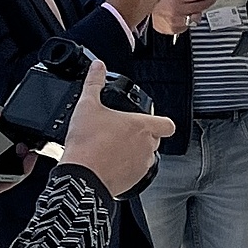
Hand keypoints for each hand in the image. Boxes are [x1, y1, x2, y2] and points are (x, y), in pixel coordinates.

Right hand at [61, 78, 172, 195]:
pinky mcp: (134, 181)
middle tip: (122, 132)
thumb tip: (97, 67)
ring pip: (146, 156)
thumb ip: (94, 83)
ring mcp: (142, 165)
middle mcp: (147, 147)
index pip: (167, 124)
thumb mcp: (87, 106)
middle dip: (142, 135)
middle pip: (155, 139)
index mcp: (142, 127)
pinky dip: (126, 167)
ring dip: (134, 152)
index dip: (160, 121)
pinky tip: (110, 163)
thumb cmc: (87, 144)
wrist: (80, 176)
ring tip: (114, 148)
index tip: (149, 119)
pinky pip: (136, 172)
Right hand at [152, 0, 215, 35]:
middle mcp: (178, 9)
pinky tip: (188, 16)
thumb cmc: (157, 2)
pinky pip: (188, 25)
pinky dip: (190, 20)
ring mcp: (178, 20)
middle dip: (208, 1)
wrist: (146, 14)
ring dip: (199, 12)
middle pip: (200, 5)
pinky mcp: (176, 29)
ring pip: (196, 17)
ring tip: (199, 8)